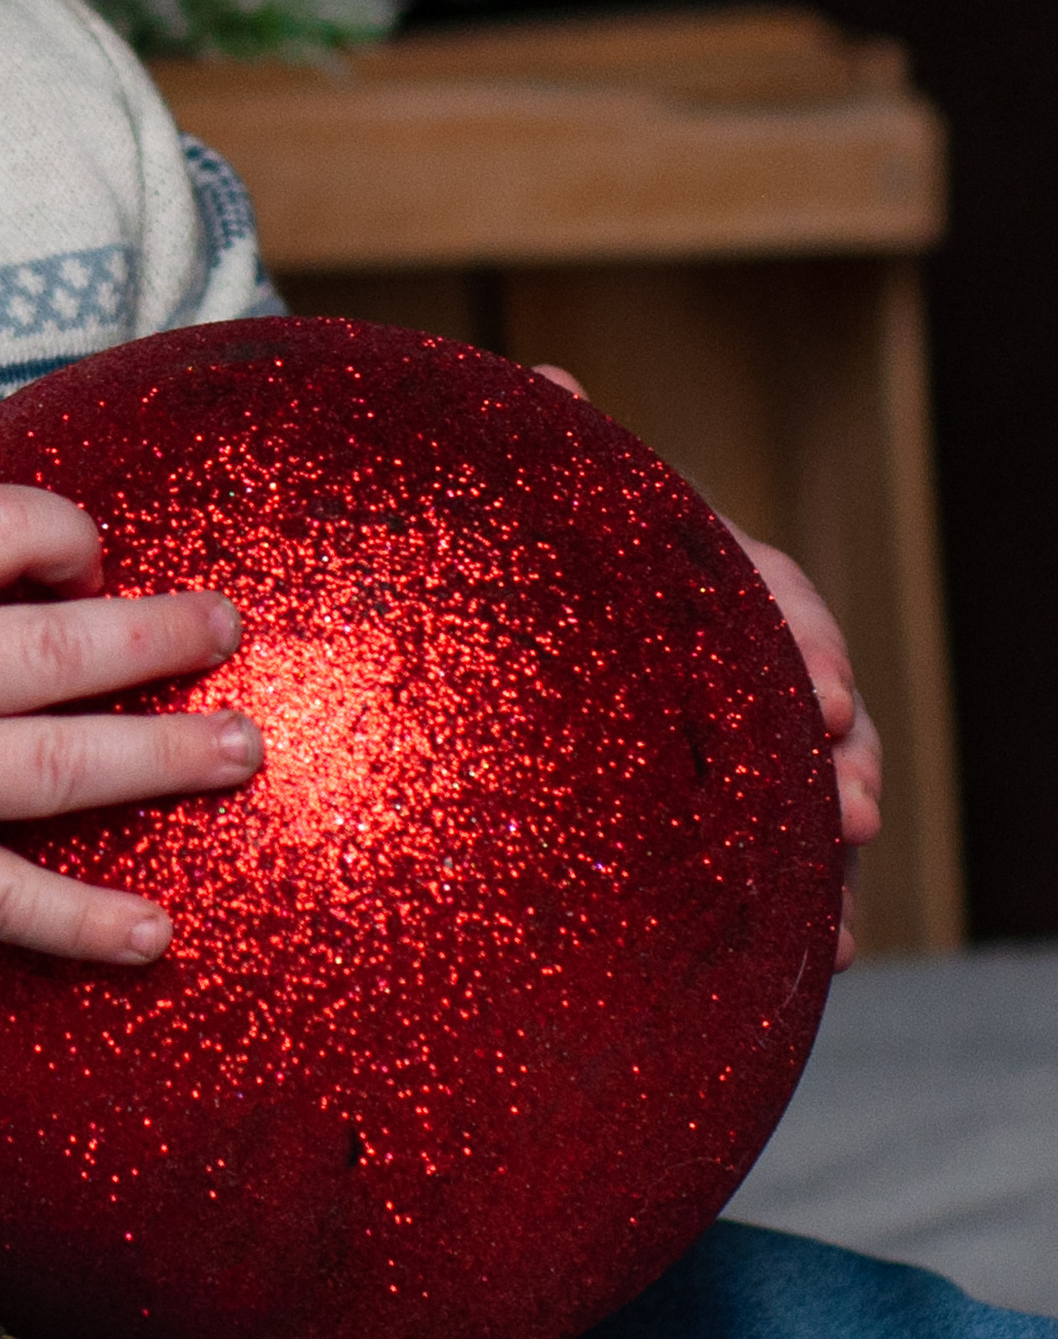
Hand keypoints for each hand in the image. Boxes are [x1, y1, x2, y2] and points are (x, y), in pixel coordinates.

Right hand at [0, 488, 260, 964]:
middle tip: (230, 628)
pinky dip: (83, 924)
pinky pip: (5, 904)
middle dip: (163, 635)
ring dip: (164, 759)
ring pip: (64, 768)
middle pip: (67, 650)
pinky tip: (159, 934)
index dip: (60, 532)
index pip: (5, 528)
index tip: (81, 556)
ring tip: (243, 749)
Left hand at [530, 366, 879, 969]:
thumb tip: (552, 383)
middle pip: (818, 701)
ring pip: (813, 784)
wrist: (489, 615)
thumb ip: (556, 459)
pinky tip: (829, 955)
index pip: (775, 595)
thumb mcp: (541, 504)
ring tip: (842, 901)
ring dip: (837, 841)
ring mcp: (738, 735)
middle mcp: (739, 655)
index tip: (826, 693)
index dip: (806, 644)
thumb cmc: (528, 548)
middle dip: (844, 757)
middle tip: (850, 809)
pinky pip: (781, 855)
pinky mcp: (722, 809)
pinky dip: (810, 900)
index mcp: (707, 573)